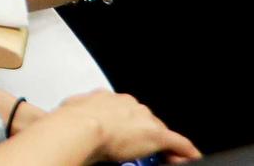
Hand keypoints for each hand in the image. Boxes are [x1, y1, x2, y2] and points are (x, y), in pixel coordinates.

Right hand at [38, 92, 200, 162]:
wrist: (81, 126)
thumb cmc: (71, 120)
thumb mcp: (70, 109)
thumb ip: (75, 109)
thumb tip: (62, 112)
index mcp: (108, 97)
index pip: (126, 110)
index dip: (127, 123)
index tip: (125, 132)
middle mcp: (129, 104)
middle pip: (144, 119)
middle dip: (143, 131)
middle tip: (139, 148)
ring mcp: (143, 119)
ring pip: (158, 130)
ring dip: (160, 142)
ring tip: (162, 156)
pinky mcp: (156, 135)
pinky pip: (177, 142)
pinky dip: (185, 150)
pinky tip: (190, 156)